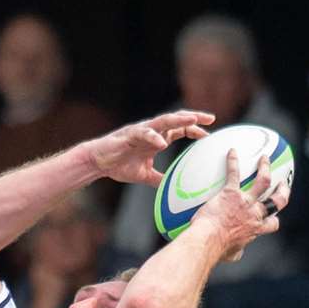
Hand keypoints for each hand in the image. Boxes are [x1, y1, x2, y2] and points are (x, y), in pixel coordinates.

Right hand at [87, 110, 213, 185]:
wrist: (97, 163)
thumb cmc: (119, 165)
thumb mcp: (145, 175)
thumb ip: (160, 179)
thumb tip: (174, 189)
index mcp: (157, 139)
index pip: (180, 130)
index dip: (194, 130)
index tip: (208, 136)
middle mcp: (151, 131)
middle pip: (176, 120)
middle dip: (194, 118)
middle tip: (211, 118)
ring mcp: (141, 131)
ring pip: (163, 121)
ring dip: (178, 119)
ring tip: (192, 119)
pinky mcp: (129, 135)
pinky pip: (143, 134)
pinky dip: (153, 137)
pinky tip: (162, 143)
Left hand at [189, 150, 284, 262]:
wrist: (207, 241)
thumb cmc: (215, 250)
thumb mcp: (230, 255)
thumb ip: (236, 251)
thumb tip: (236, 254)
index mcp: (256, 229)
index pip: (272, 223)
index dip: (274, 218)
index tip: (273, 215)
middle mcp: (255, 214)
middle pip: (277, 200)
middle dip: (283, 191)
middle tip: (283, 184)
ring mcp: (244, 202)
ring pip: (263, 181)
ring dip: (266, 168)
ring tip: (265, 158)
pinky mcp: (230, 193)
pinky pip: (234, 173)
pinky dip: (233, 161)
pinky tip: (232, 151)